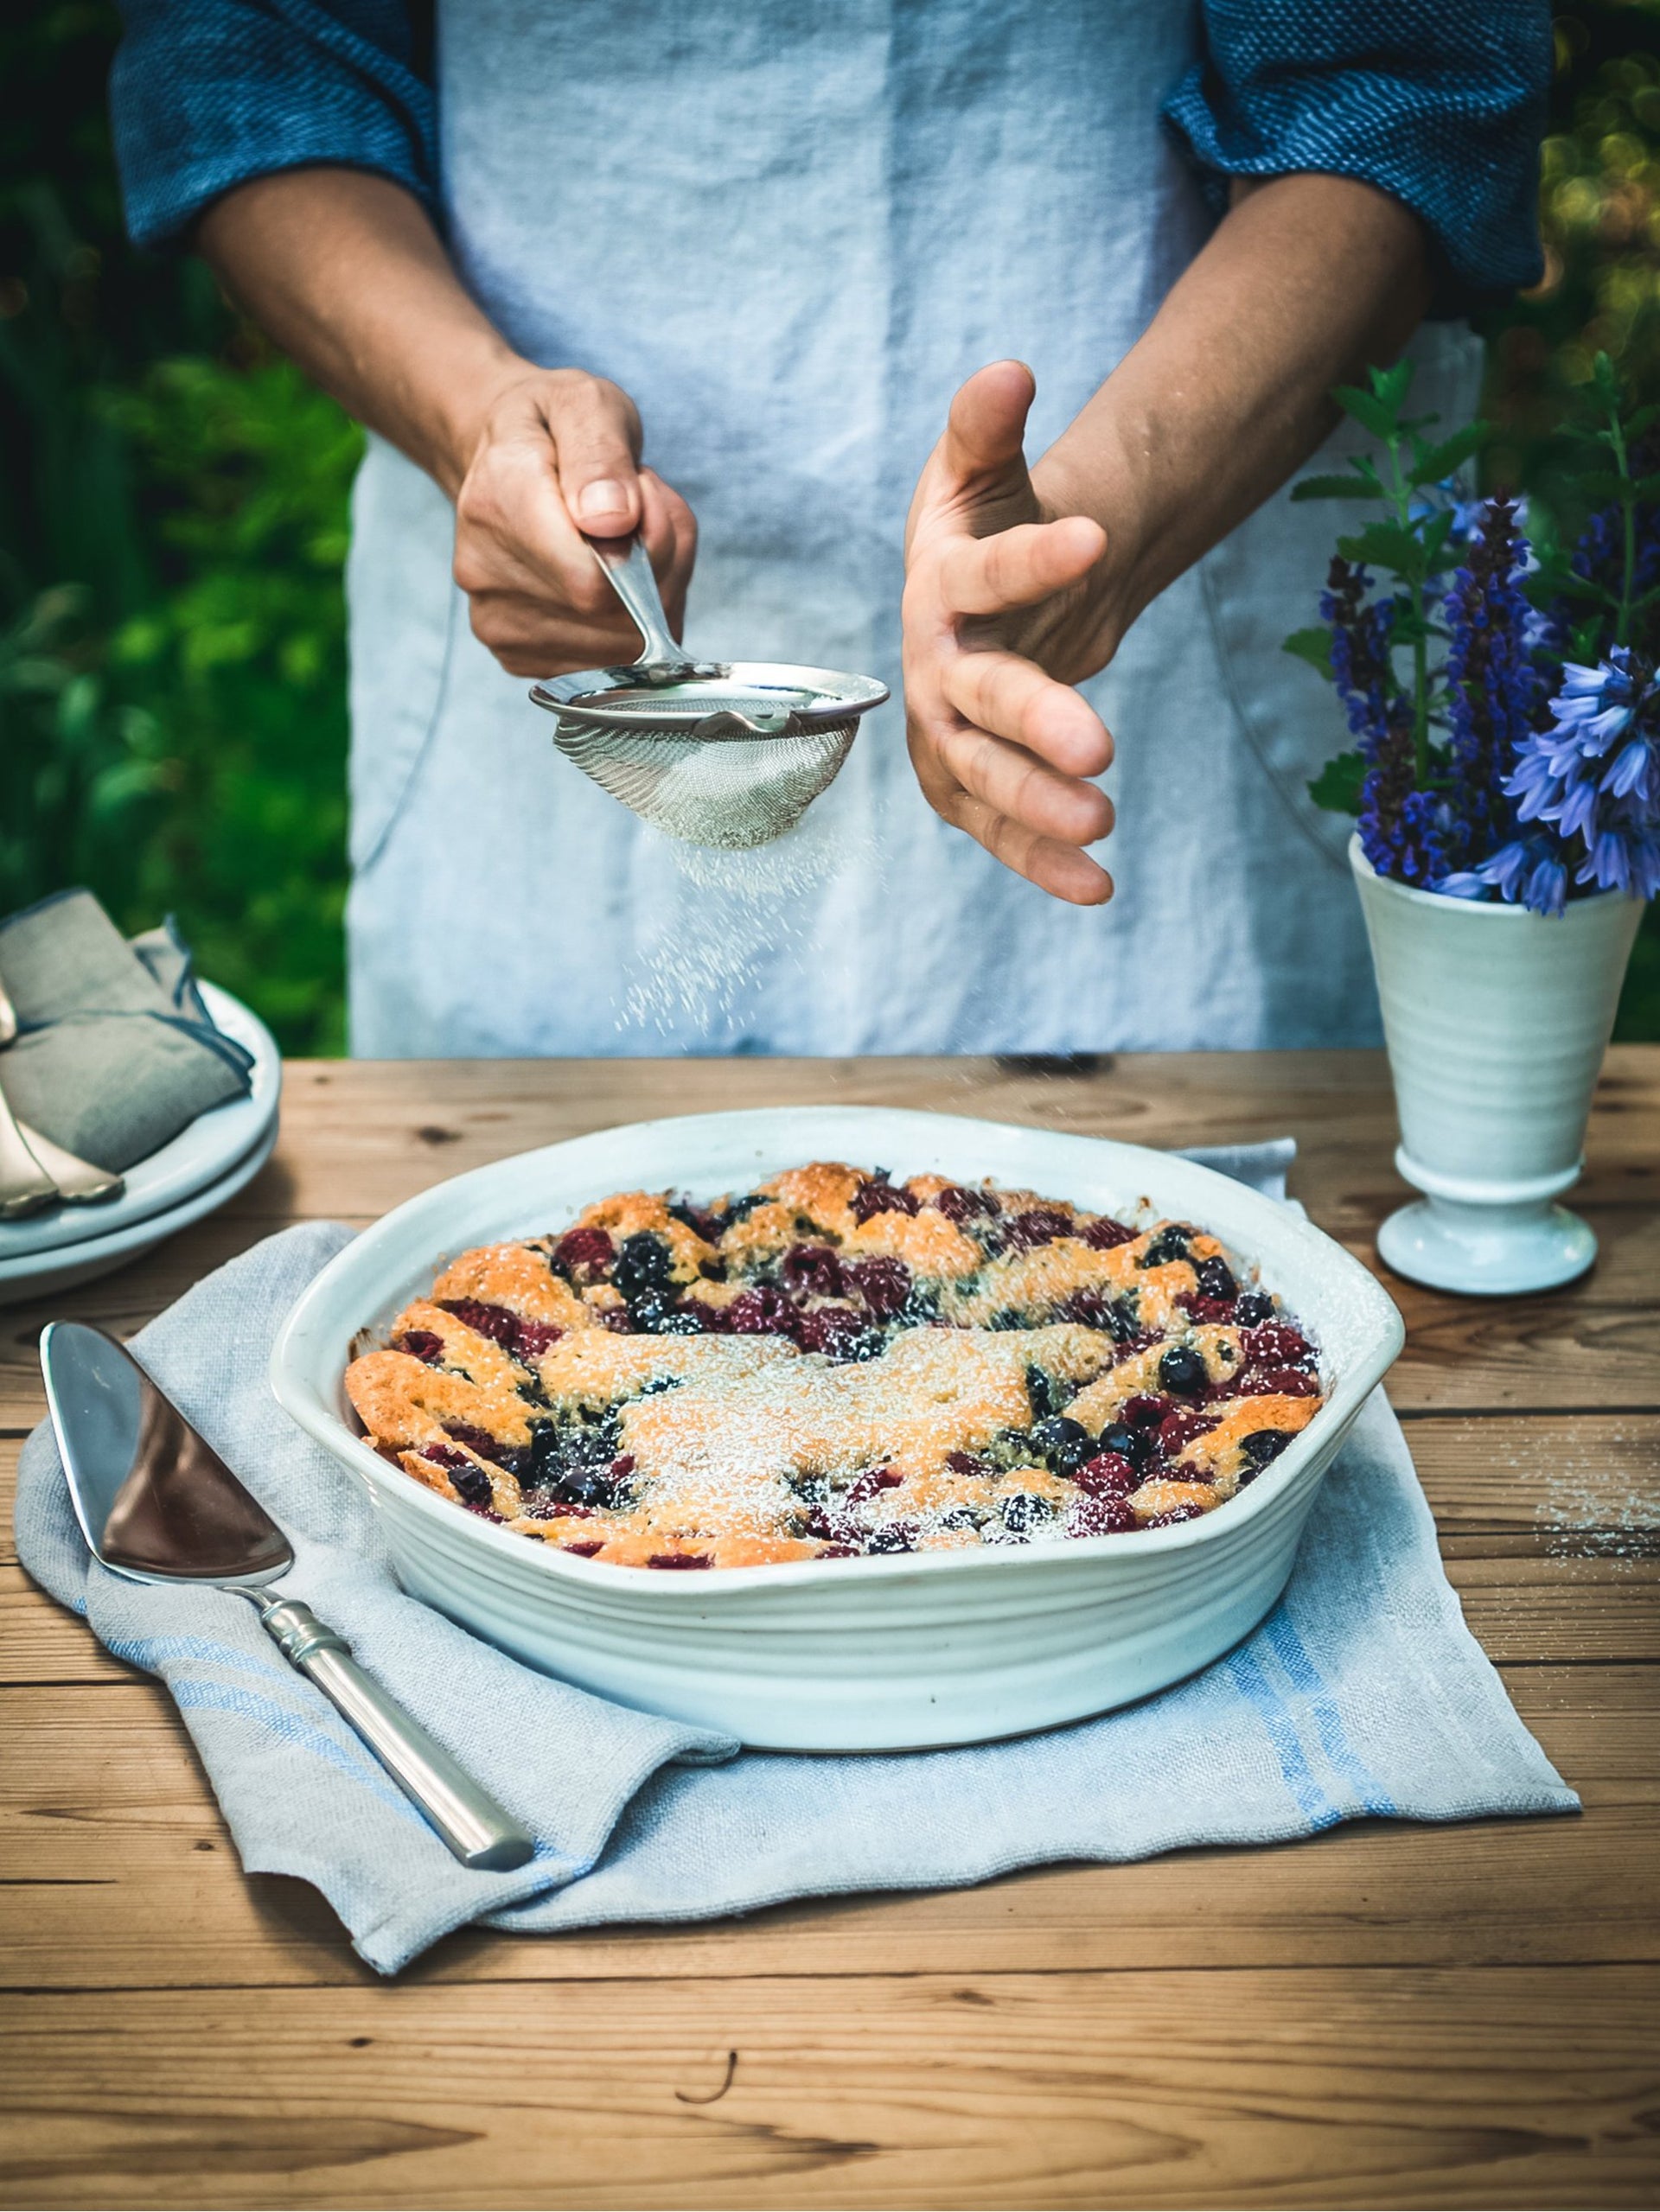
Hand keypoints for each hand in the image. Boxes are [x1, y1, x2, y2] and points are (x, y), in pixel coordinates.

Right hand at [451, 367, 696, 675]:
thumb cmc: (552, 429)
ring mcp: (497, 622)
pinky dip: (630, 623)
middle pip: (616, 615)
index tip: (641, 495)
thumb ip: (602, 454)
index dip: (647, 547)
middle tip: (639, 512)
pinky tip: (610, 577)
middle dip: (656, 565)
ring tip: (623, 539)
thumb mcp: (585, 404)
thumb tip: (613, 521)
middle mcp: (484, 571)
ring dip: (650, 593)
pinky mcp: (516, 656)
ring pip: (622, 643)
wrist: (501, 459)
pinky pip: (607, 661)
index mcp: (498, 499)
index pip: (593, 579)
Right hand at [902, 361, 1118, 903]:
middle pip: (975, 701)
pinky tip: (1100, 888)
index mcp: (937, 586)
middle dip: (1034, 723)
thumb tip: (1010, 370)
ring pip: (983, 779)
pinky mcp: (969, 787)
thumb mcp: (983, 473)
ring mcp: (946, 735)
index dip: (1034, 560)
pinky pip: (1002, 831)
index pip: (981, 574)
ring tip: (1106, 824)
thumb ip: (988, 428)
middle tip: (1100, 748)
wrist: (978, 603)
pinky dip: (1044, 863)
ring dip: (1037, 810)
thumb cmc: (982, 529)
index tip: (1096, 536)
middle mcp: (931, 667)